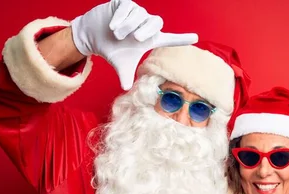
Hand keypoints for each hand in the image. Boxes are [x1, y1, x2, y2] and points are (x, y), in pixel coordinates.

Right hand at [71, 0, 197, 89]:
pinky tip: (112, 25)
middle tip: (135, 39)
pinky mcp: (123, 3)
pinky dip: (120, 18)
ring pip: (139, 15)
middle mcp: (145, 24)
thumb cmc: (111, 50)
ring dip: (128, 26)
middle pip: (156, 22)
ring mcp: (135, 12)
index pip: (169, 39)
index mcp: (149, 39)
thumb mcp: (120, 64)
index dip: (181, 38)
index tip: (195, 38)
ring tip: (116, 34)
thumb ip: (125, 76)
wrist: (92, 36)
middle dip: (146, 30)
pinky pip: (127, 7)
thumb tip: (126, 89)